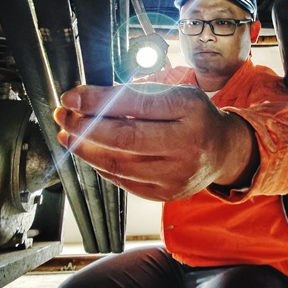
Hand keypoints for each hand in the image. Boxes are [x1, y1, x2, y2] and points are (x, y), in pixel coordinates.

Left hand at [53, 83, 258, 200]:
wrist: (224, 151)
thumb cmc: (195, 116)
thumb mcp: (175, 93)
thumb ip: (138, 95)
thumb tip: (90, 98)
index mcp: (189, 110)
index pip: (136, 105)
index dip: (98, 102)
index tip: (71, 97)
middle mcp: (186, 145)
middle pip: (125, 139)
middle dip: (85, 127)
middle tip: (63, 116)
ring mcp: (176, 175)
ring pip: (119, 165)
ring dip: (86, 149)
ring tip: (68, 134)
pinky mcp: (165, 194)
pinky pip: (122, 181)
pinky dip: (101, 166)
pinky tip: (89, 152)